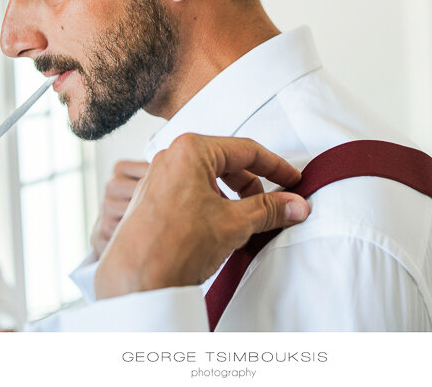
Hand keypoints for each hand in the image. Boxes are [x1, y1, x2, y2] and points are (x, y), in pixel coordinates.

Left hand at [94, 134, 309, 299]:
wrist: (136, 281)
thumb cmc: (174, 245)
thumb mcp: (234, 223)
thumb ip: (269, 210)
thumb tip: (295, 205)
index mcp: (191, 150)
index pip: (246, 150)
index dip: (276, 167)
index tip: (293, 181)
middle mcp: (171, 157)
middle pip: (228, 163)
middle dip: (254, 187)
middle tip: (273, 209)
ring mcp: (158, 177)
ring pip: (210, 180)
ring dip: (234, 199)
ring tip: (246, 224)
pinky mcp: (152, 199)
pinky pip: (192, 193)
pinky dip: (214, 206)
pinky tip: (221, 230)